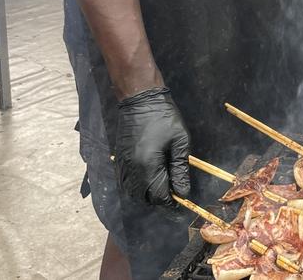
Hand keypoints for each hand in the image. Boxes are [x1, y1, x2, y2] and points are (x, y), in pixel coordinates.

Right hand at [115, 87, 190, 205]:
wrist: (140, 99)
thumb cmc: (164, 117)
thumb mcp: (179, 141)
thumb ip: (180, 169)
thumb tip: (183, 192)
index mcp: (148, 166)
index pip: (158, 196)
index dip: (171, 202)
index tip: (181, 201)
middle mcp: (132, 170)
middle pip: (144, 198)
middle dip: (159, 200)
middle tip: (173, 193)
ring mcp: (123, 165)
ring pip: (132, 193)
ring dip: (147, 195)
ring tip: (162, 186)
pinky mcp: (119, 159)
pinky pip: (125, 183)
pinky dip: (136, 188)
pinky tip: (148, 180)